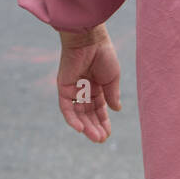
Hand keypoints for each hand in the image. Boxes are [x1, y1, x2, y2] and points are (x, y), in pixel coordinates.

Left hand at [56, 26, 121, 143]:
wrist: (89, 38)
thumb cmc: (103, 54)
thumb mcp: (112, 78)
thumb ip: (112, 94)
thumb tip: (116, 110)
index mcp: (96, 87)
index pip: (99, 109)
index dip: (103, 122)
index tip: (108, 134)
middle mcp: (83, 90)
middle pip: (88, 114)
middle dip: (95, 127)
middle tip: (101, 140)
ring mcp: (73, 89)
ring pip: (78, 114)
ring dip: (85, 126)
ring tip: (95, 137)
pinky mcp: (63, 87)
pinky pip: (66, 107)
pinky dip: (71, 118)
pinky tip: (80, 129)